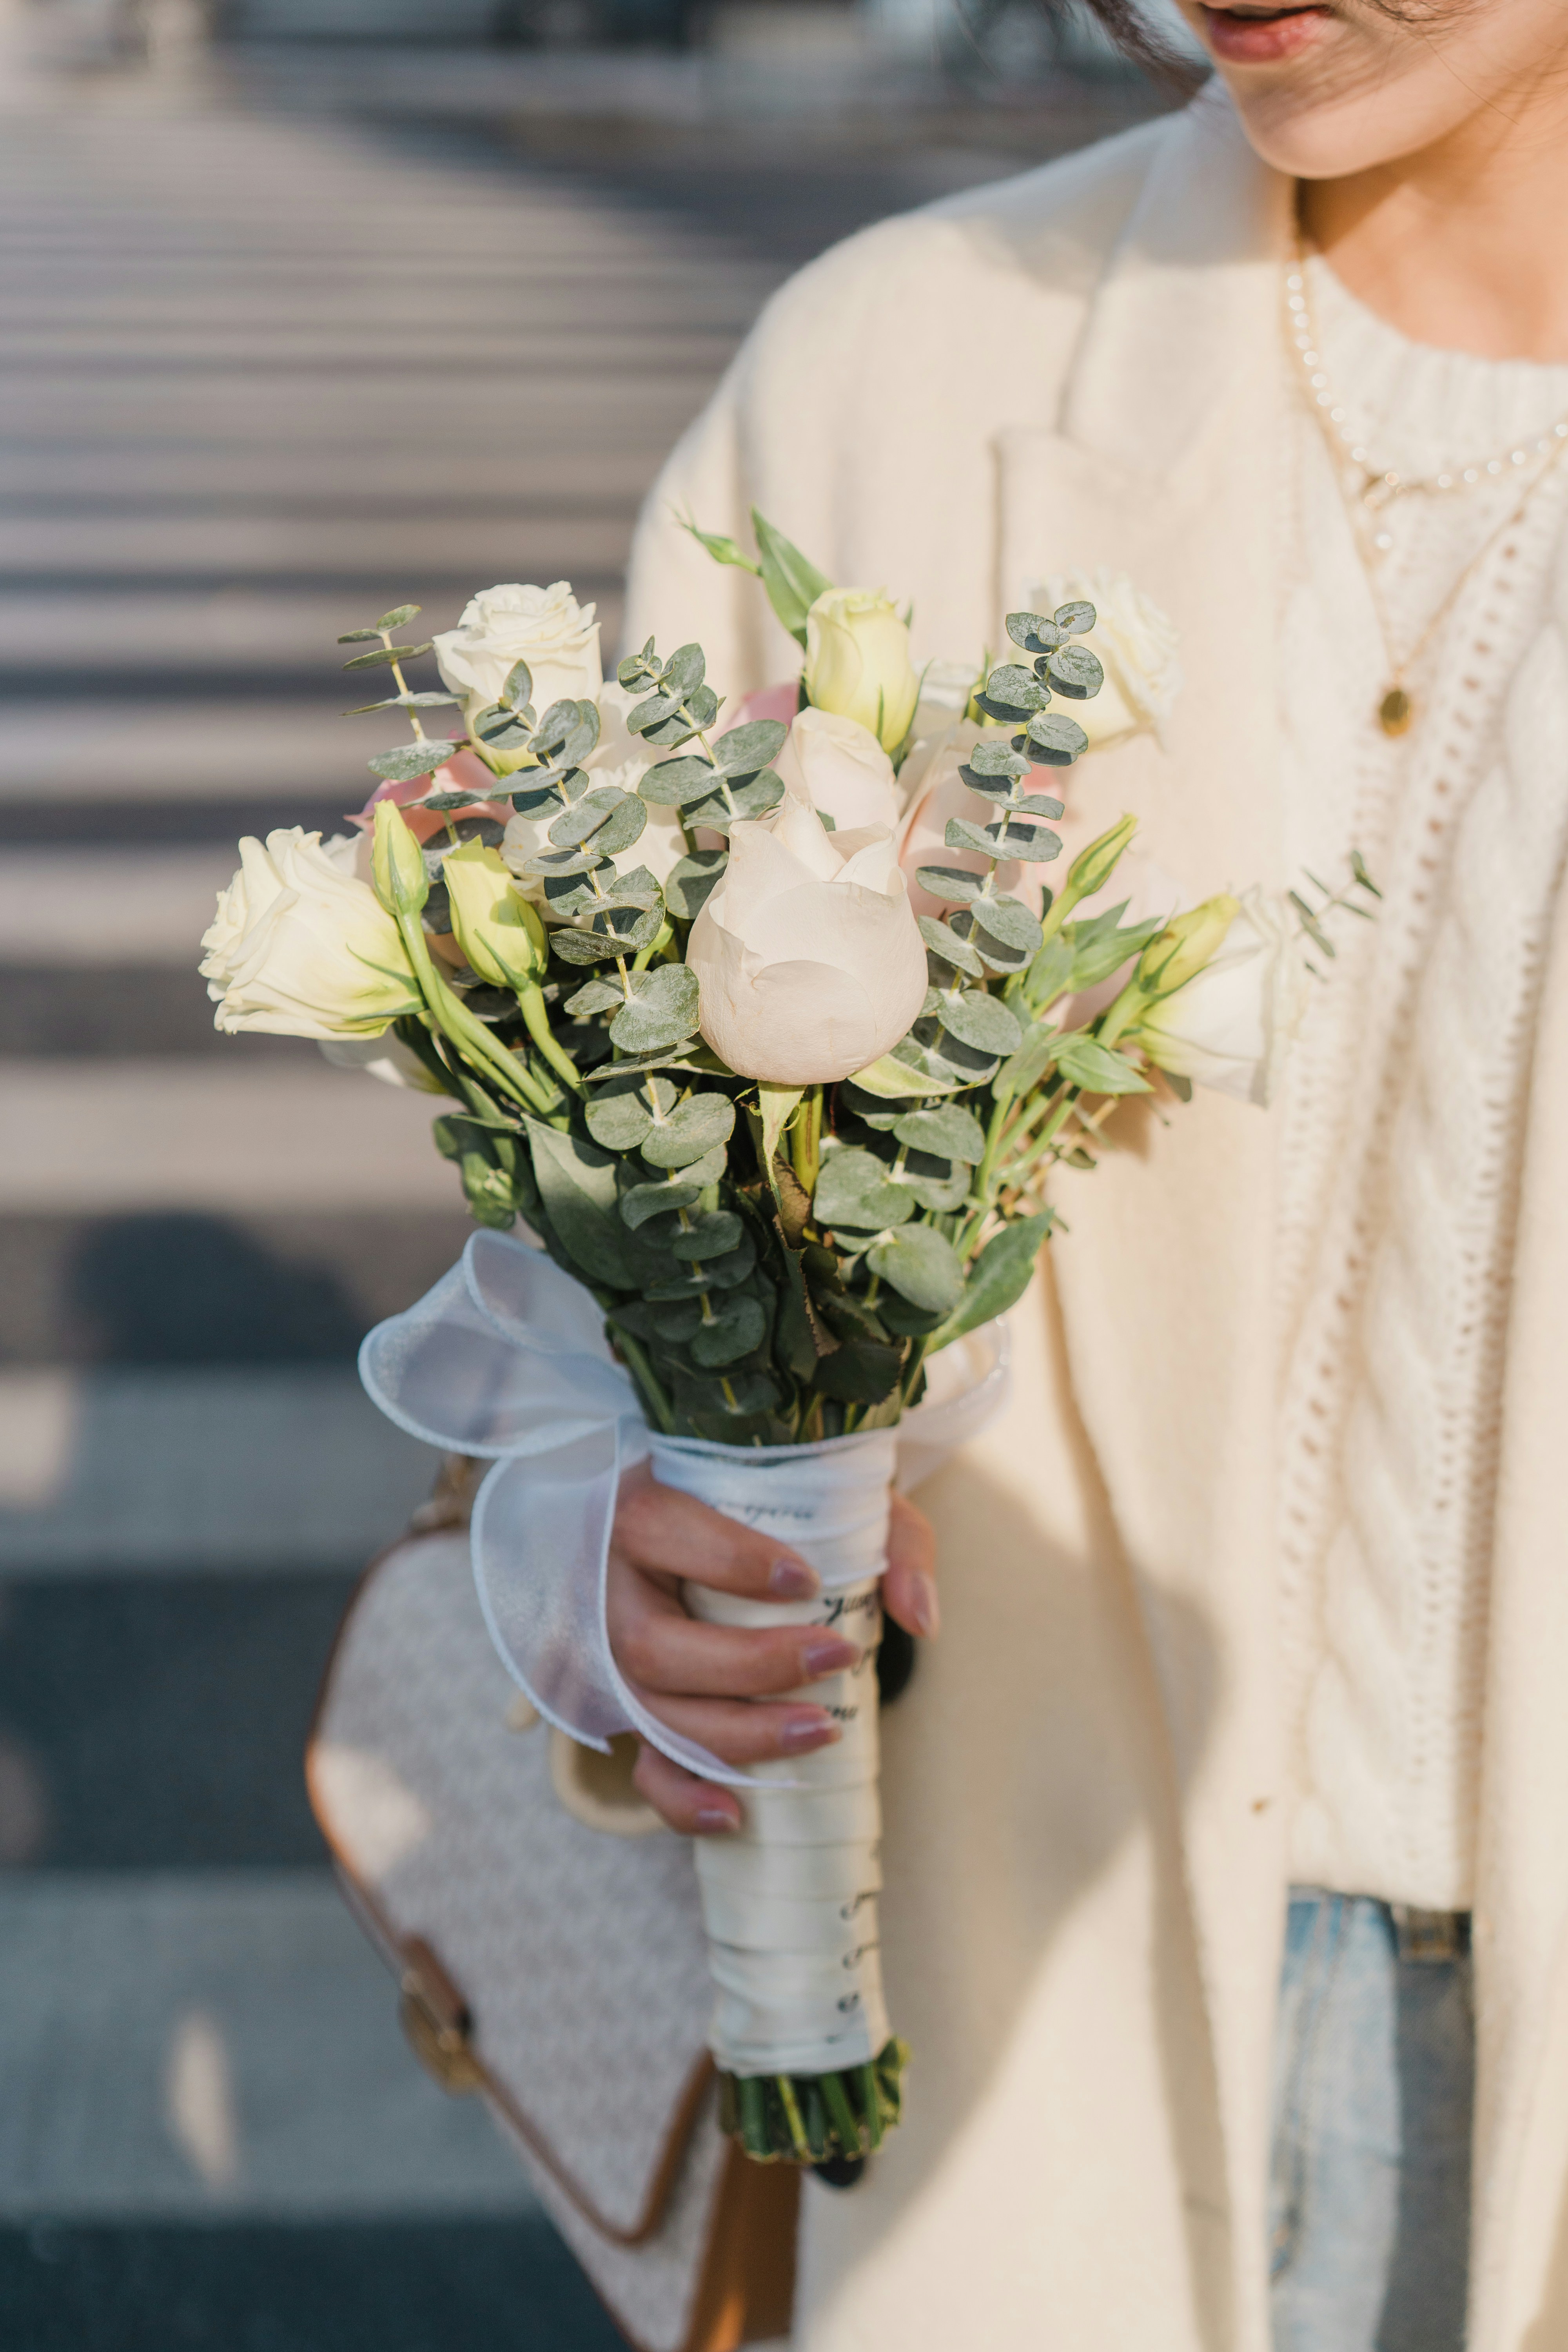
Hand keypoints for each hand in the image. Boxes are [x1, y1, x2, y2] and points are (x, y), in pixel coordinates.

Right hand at [605, 1463, 938, 1836]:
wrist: (725, 1521)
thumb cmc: (782, 1508)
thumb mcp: (842, 1498)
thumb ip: (893, 1540)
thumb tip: (920, 1619)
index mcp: (638, 1510)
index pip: (658, 1531)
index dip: (728, 1563)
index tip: (807, 1581)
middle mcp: (609, 1587)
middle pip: (651, 1644)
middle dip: (749, 1666)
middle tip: (835, 1656)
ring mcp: (611, 1657)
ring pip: (651, 1711)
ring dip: (737, 1735)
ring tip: (822, 1729)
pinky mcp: (633, 1709)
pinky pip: (642, 1765)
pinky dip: (681, 1799)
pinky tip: (734, 1814)